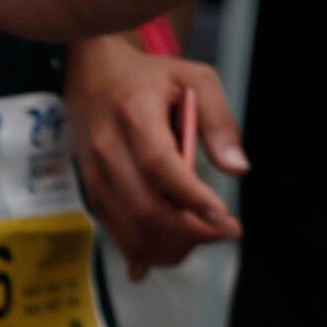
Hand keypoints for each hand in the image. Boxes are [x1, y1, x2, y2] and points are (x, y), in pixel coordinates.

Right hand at [65, 39, 243, 276]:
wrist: (92, 72)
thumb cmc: (149, 77)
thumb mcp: (195, 79)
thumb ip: (219, 120)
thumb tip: (237, 169)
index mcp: (133, 113)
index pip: (159, 165)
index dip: (192, 198)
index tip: (225, 219)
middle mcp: (106, 145)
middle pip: (143, 205)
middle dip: (189, 232)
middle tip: (225, 233)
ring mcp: (92, 169)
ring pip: (127, 224)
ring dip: (167, 246)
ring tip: (201, 240)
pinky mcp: (89, 185)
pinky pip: (113, 226)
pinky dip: (141, 248)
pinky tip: (168, 253)